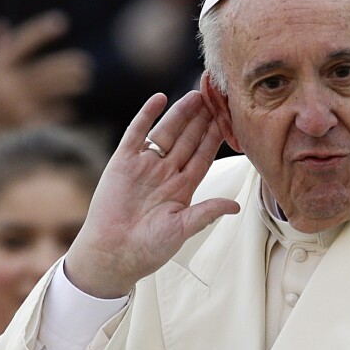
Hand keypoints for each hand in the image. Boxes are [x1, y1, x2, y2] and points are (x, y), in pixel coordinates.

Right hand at [0, 11, 92, 146]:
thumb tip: (0, 25)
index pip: (20, 46)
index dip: (40, 32)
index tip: (62, 21)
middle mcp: (3, 90)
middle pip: (42, 73)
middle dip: (66, 68)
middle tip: (86, 65)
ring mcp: (16, 111)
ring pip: (50, 93)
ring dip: (69, 85)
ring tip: (85, 81)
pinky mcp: (27, 131)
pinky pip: (50, 117)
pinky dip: (60, 112)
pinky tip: (70, 110)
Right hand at [64, 92, 239, 297]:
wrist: (113, 253)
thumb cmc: (148, 247)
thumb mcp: (183, 229)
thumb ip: (207, 212)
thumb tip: (236, 206)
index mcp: (182, 188)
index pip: (203, 156)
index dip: (215, 138)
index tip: (228, 120)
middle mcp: (165, 173)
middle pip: (188, 140)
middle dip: (202, 120)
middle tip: (216, 98)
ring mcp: (144, 165)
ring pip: (166, 132)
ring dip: (181, 113)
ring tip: (196, 95)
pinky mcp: (122, 162)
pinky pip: (137, 133)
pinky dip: (146, 115)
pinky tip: (159, 99)